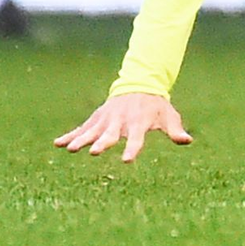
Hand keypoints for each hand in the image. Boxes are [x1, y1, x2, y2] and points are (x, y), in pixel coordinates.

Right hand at [55, 93, 191, 162]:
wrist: (139, 85)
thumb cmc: (155, 106)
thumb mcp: (168, 116)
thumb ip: (175, 129)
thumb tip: (187, 140)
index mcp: (139, 122)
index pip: (136, 138)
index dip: (132, 149)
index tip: (127, 161)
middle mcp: (121, 121)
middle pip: (110, 134)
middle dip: (102, 143)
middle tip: (93, 152)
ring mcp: (107, 119)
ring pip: (92, 131)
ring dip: (81, 140)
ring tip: (70, 149)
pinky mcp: (97, 118)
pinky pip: (82, 128)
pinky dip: (70, 135)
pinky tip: (57, 144)